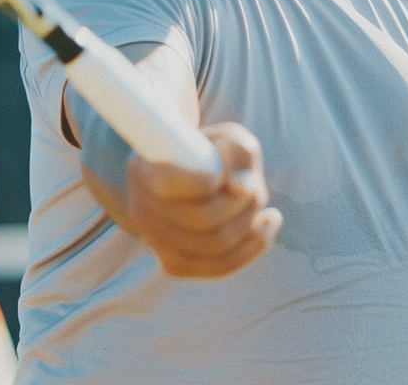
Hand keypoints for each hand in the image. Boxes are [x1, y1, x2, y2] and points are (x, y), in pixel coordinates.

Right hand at [125, 121, 282, 277]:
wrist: (191, 176)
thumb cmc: (213, 152)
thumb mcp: (229, 138)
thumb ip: (239, 154)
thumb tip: (242, 188)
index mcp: (144, 172)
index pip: (176, 186)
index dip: (212, 183)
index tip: (236, 174)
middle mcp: (141, 210)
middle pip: (205, 221)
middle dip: (243, 207)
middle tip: (258, 191)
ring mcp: (153, 241)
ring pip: (215, 249)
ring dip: (250, 228)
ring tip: (265, 210)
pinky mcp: (172, 264)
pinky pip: (216, 268)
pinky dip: (249, 250)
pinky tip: (265, 228)